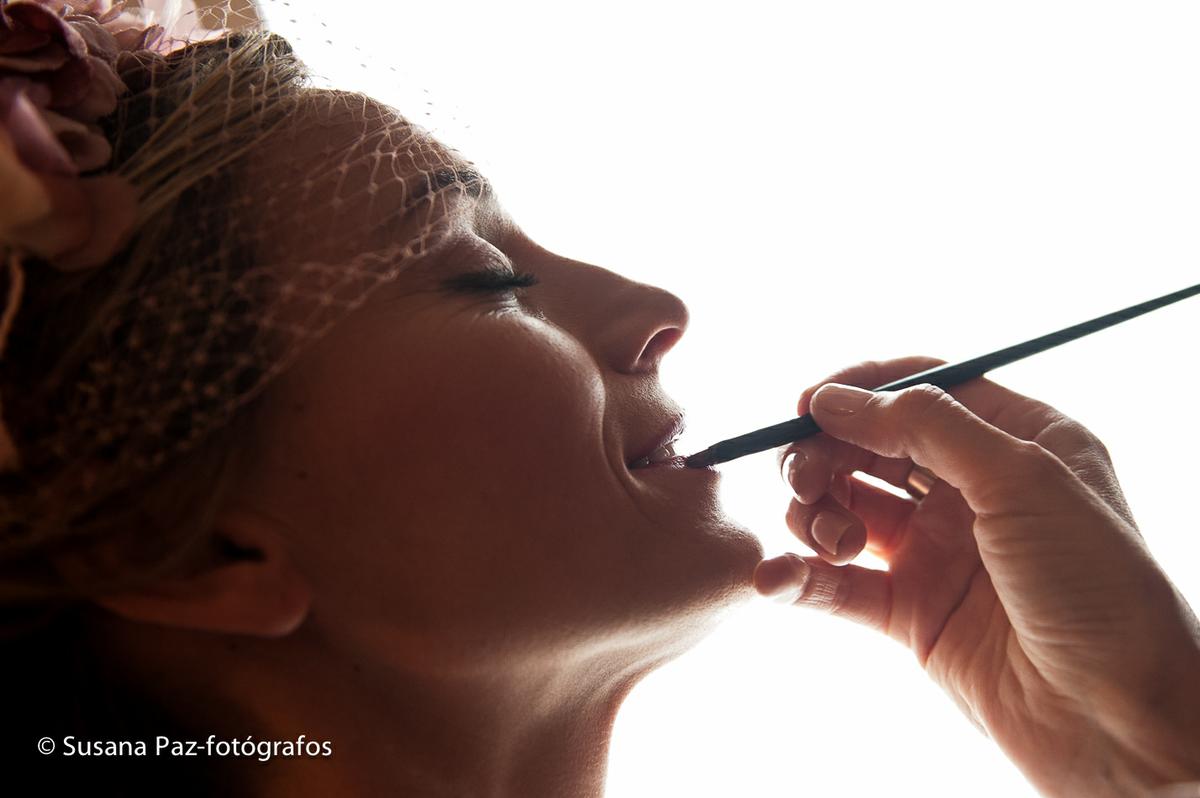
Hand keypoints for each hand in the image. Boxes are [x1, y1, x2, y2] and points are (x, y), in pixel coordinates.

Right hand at [753, 355, 1199, 797]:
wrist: (1120, 720)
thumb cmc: (1098, 587)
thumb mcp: (1020, 479)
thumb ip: (925, 426)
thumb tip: (835, 400)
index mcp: (1016, 441)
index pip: (922, 390)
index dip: (860, 390)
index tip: (806, 406)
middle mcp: (973, 490)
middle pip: (871, 447)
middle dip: (826, 454)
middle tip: (804, 478)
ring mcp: (940, 551)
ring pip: (847, 509)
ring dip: (817, 514)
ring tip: (832, 541)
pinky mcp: (913, 612)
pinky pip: (839, 584)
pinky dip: (800, 577)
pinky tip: (776, 579)